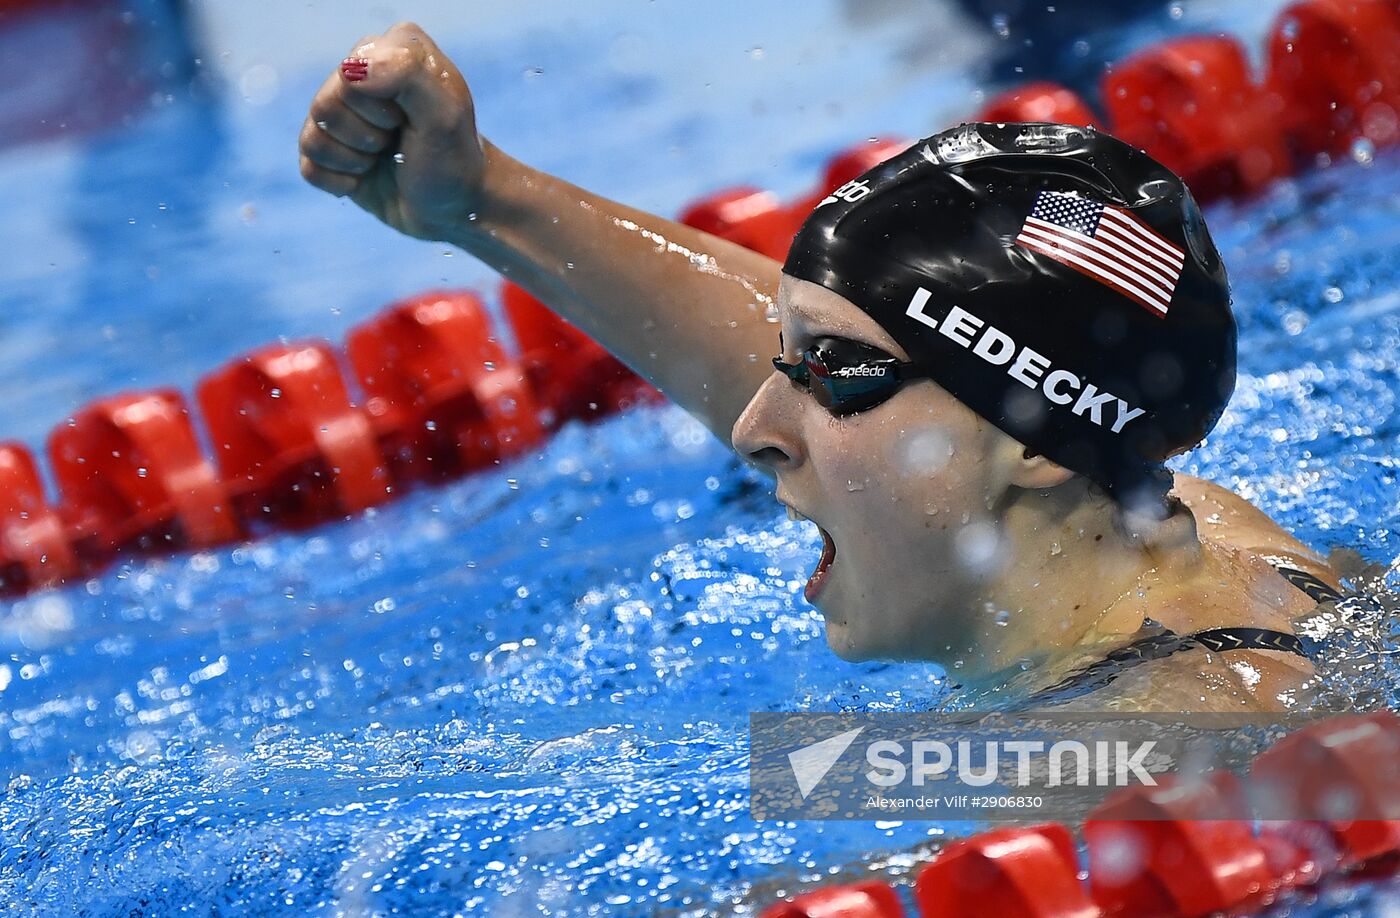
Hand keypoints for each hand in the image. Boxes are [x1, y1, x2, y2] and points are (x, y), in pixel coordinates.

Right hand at [299, 23, 485, 241]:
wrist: (454, 208)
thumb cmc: (453, 158)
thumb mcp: (445, 115)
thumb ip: (407, 75)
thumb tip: (351, 70)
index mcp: (392, 48)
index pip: (351, 75)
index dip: (380, 108)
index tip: (412, 119)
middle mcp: (362, 72)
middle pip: (325, 106)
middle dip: (367, 136)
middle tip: (399, 140)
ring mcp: (341, 110)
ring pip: (313, 137)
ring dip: (355, 160)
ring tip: (385, 158)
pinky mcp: (328, 147)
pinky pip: (308, 166)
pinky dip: (341, 181)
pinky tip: (366, 177)